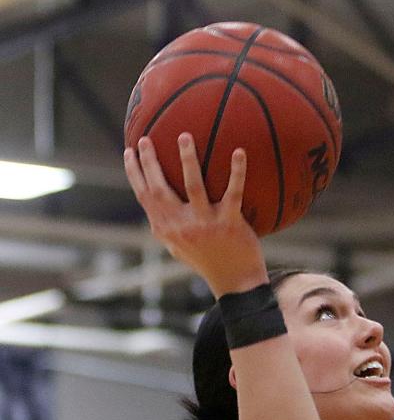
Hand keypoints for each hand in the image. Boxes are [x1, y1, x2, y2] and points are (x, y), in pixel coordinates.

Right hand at [123, 134, 267, 297]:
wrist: (235, 282)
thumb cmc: (207, 260)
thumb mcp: (179, 246)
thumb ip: (166, 225)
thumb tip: (153, 204)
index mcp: (166, 229)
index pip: (144, 196)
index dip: (134, 173)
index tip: (129, 151)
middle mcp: (181, 226)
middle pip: (160, 188)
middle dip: (150, 161)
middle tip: (148, 138)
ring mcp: (205, 224)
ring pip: (193, 186)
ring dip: (187, 159)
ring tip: (185, 137)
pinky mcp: (229, 223)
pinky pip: (233, 192)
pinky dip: (237, 171)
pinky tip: (238, 152)